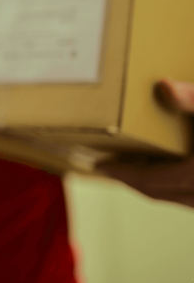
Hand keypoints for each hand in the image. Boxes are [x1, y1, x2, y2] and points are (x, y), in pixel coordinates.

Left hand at [98, 79, 193, 207]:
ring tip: (129, 161)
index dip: (121, 173)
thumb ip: (193, 99)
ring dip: (151, 180)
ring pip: (175, 196)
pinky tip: (164, 163)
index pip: (149, 181)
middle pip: (157, 191)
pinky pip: (189, 196)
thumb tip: (164, 86)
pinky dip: (171, 182)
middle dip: (129, 177)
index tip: (97, 165)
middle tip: (105, 163)